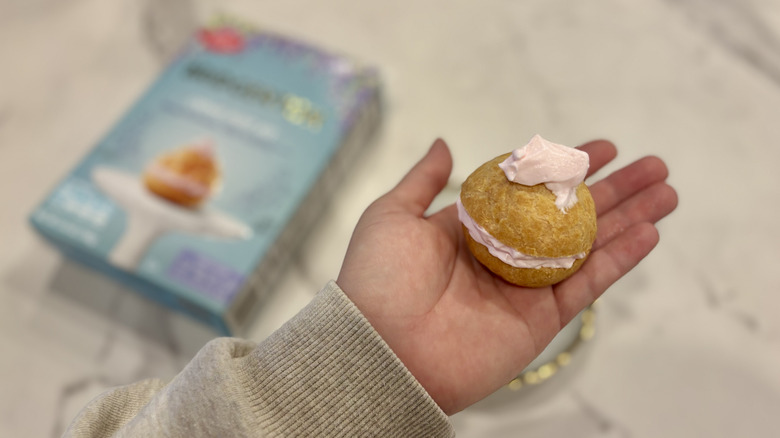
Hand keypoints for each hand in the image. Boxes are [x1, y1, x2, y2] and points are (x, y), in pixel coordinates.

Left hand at [337, 138, 677, 413]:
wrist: (381, 347)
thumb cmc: (378, 279)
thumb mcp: (393, 215)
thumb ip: (423, 180)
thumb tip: (445, 144)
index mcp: (473, 228)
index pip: (531, 190)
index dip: (567, 168)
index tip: (602, 148)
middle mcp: (505, 254)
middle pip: (570, 215)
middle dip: (613, 190)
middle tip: (652, 165)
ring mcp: (525, 287)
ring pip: (588, 246)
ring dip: (630, 219)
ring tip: (667, 191)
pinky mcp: (540, 320)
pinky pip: (587, 286)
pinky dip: (620, 260)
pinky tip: (649, 233)